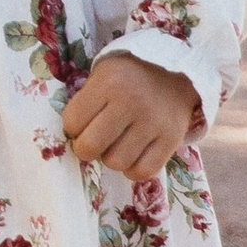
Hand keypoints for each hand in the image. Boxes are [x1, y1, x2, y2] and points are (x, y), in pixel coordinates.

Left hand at [63, 49, 200, 181]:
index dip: (73, 128)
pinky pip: (143, 171)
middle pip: (91, 146)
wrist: (175, 75)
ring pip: (116, 162)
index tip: (82, 124)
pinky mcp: (171, 139)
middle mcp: (131, 102)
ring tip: (117, 144)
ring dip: (112, 158)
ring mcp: (153, 122)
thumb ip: (85, 102)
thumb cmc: (128, 79)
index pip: (72, 122)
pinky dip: (134, 170)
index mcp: (108, 82)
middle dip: (86, 149)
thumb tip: (71, 139)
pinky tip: (133, 155)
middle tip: (94, 141)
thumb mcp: (102, 75)